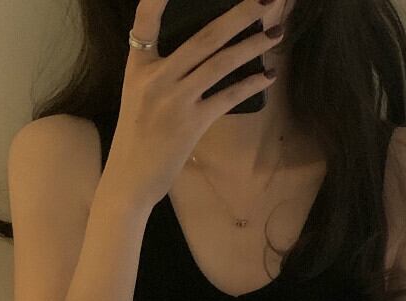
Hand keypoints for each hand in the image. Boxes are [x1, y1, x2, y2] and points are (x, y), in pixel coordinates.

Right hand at [108, 0, 283, 208]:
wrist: (129, 179)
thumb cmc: (136, 139)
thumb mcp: (138, 96)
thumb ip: (161, 71)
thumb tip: (199, 53)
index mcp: (138, 67)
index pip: (145, 20)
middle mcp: (156, 78)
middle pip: (203, 37)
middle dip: (237, 15)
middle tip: (262, 0)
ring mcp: (175, 100)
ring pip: (220, 62)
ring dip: (252, 45)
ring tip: (276, 32)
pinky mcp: (192, 123)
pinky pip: (228, 97)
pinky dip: (250, 84)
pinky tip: (268, 76)